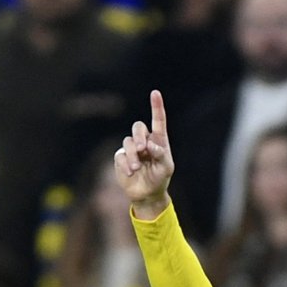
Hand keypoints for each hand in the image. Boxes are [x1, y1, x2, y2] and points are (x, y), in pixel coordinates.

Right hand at [114, 90, 174, 218]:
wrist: (147, 193)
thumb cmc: (160, 178)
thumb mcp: (166, 168)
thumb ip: (161, 154)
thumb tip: (150, 145)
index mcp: (159, 140)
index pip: (158, 120)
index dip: (156, 106)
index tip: (155, 93)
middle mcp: (144, 141)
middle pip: (138, 127)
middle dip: (139, 136)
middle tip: (142, 149)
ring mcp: (131, 148)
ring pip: (128, 141)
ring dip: (133, 155)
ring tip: (137, 167)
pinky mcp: (121, 156)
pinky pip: (120, 155)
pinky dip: (125, 164)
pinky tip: (131, 172)